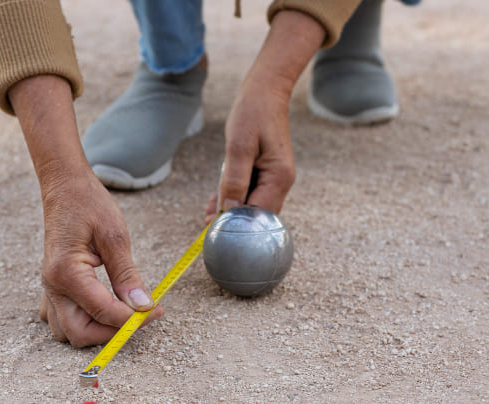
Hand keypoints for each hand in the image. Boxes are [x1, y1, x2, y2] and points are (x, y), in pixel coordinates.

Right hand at [10, 75, 160, 346]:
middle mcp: (52, 286)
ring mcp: (48, 289)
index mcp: (66, 272)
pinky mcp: (52, 288)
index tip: (156, 311)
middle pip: (80, 334)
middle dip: (112, 333)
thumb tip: (142, 307)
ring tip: (123, 313)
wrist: (65, 188)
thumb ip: (127, 275)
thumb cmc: (89, 205)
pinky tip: (103, 306)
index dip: (133, 319)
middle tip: (140, 318)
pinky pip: (60, 320)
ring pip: (67, 332)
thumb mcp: (115, 236)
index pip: (103, 311)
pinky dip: (82, 322)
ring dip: (96, 331)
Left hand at [205, 10, 326, 222]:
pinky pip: (250, 194)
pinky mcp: (266, 174)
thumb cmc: (252, 113)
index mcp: (279, 177)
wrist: (265, 91)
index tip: (214, 227)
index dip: (237, 224)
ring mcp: (275, 179)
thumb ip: (234, 179)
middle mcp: (281, 182)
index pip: (259, 213)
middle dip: (233, 221)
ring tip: (208, 211)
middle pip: (258, 215)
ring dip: (231, 210)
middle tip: (207, 223)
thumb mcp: (238, 145)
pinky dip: (234, 198)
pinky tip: (217, 199)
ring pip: (252, 206)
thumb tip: (229, 209)